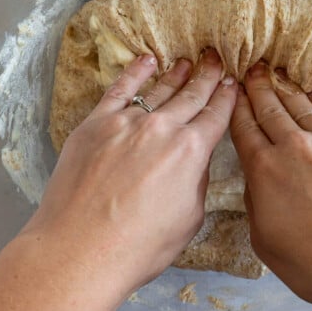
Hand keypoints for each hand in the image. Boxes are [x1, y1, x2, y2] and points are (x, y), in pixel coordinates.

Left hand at [21, 49, 236, 295]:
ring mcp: (126, 122)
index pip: (215, 116)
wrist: (79, 250)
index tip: (232, 84)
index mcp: (191, 151)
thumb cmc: (138, 247)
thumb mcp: (189, 218)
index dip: (226, 99)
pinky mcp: (94, 125)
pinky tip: (146, 61)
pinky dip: (135, 73)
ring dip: (176, 74)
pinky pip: (119, 90)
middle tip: (215, 60)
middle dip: (207, 77)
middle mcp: (161, 129)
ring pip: (158, 90)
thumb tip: (193, 161)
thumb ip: (196, 181)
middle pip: (190, 96)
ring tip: (186, 61)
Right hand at [229, 62, 311, 310]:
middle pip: (271, 110)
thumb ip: (255, 204)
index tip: (235, 91)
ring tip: (279, 77)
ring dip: (288, 91)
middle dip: (259, 89)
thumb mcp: (265, 242)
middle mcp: (295, 147)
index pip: (245, 128)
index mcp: (265, 171)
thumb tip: (259, 181)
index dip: (238, 106)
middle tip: (253, 71)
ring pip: (304, 107)